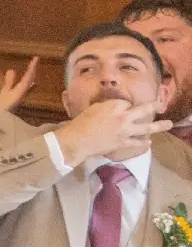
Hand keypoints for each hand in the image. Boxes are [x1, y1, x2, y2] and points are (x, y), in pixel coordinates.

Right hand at [0, 57, 39, 116]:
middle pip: (30, 79)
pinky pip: (21, 87)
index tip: (37, 57)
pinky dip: (21, 81)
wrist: (2, 121)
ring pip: (27, 83)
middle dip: (32, 71)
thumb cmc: (3, 108)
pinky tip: (18, 81)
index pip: (29, 76)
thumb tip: (12, 70)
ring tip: (30, 69)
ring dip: (28, 76)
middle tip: (34, 62)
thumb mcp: (4, 94)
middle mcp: (23, 91)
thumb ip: (9, 82)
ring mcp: (20, 95)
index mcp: (22, 89)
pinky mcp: (15, 98)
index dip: (32, 67)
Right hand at [54, 97, 170, 166]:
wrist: (78, 140)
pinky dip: (143, 142)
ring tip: (169, 124)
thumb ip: (105, 107)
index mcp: (113, 107)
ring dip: (159, 126)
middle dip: (153, 107)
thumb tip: (113, 108)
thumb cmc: (81, 123)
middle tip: (161, 104)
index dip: (124, 105)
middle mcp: (123, 117)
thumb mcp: (92, 109)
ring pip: (146, 128)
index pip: (126, 103)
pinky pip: (137, 142)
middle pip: (142, 110)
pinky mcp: (123, 143)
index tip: (122, 108)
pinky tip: (149, 141)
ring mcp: (125, 131)